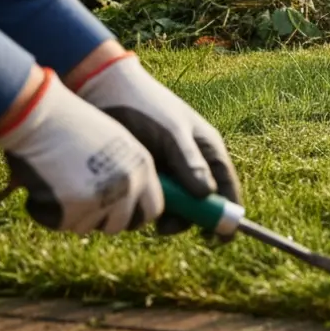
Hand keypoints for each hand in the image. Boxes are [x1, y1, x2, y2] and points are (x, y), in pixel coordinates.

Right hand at [0, 68, 162, 234]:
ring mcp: (102, 196)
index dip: (133, 216)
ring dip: (68, 213)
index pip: (152, 209)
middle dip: (98, 219)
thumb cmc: (68, 123)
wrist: (38, 113)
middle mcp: (127, 183)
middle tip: (75, 199)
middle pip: (118, 225)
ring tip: (56, 180)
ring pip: (85, 227)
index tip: (117, 215)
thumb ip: (125, 172)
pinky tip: (40, 182)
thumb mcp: (113, 142)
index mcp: (141, 166)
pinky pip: (58, 224)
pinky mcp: (73, 206)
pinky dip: (44, 210)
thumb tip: (126, 208)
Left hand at [74, 50, 241, 240]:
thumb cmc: (146, 106)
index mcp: (207, 150)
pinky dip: (142, 203)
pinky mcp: (145, 173)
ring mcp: (167, 169)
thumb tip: (207, 194)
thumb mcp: (172, 133)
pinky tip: (127, 199)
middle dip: (184, 218)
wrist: (103, 90)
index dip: (225, 214)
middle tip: (164, 228)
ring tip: (140, 207)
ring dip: (159, 212)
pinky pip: (150, 198)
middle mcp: (191, 163)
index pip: (226, 187)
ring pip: (173, 204)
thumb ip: (190, 163)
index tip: (219, 240)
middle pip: (198, 203)